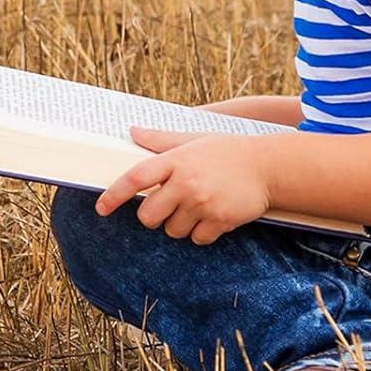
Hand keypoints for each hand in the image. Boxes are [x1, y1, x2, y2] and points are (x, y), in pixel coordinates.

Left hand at [94, 127, 271, 244]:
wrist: (269, 166)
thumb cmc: (227, 151)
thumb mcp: (192, 139)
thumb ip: (160, 139)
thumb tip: (132, 131)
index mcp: (175, 160)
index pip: (135, 178)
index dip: (114, 194)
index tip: (101, 208)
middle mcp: (186, 182)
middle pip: (149, 215)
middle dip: (153, 216)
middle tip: (166, 207)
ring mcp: (203, 202)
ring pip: (172, 230)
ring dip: (179, 225)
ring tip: (196, 208)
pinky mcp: (220, 220)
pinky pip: (196, 239)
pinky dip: (200, 234)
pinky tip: (212, 217)